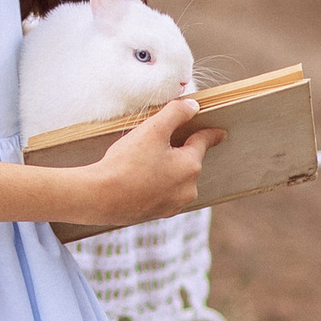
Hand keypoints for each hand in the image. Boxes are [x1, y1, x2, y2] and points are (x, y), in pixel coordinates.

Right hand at [76, 95, 220, 228]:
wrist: (100, 197)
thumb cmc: (126, 163)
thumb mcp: (152, 130)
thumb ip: (175, 113)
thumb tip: (193, 106)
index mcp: (190, 165)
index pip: (204, 142)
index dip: (210, 133)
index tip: (220, 132)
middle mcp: (188, 188)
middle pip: (189, 161)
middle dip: (179, 150)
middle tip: (157, 142)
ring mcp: (174, 204)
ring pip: (177, 178)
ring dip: (168, 169)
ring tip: (143, 162)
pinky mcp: (159, 214)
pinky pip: (165, 193)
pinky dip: (158, 184)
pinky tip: (139, 179)